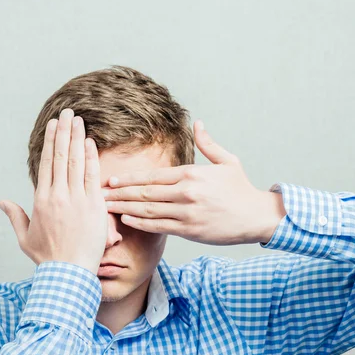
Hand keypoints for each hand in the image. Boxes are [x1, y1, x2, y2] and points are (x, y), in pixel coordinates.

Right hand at [0, 108, 107, 274]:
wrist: (69, 273)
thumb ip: (15, 216)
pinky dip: (91, 158)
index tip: (53, 126)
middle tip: (67, 112)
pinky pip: (92, 176)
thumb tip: (2, 202)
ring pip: (75, 161)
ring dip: (77, 138)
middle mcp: (57, 194)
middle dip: (64, 132)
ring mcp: (76, 198)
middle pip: (60, 156)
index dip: (50, 142)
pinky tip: (90, 142)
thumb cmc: (48, 258)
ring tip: (79, 120)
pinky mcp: (93, 205)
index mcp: (41, 200)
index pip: (46, 163)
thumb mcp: (25, 238)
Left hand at [103, 120, 285, 244]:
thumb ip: (208, 144)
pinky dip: (141, 223)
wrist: (256, 216)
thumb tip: (198, 124)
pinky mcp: (190, 230)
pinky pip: (159, 226)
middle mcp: (186, 192)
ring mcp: (187, 212)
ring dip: (124, 208)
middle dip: (119, 193)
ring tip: (105, 207)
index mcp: (191, 174)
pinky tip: (126, 220)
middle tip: (97, 194)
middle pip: (145, 192)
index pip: (152, 175)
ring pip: (148, 210)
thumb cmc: (241, 189)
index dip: (129, 178)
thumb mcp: (228, 161)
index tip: (110, 179)